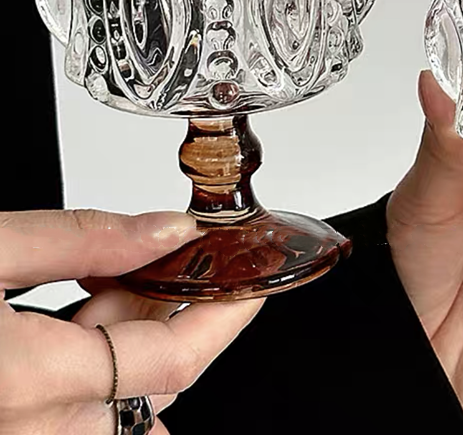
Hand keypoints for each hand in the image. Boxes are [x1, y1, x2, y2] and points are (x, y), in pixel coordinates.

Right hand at [0, 209, 263, 434]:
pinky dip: (99, 370)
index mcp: (28, 381)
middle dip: (175, 320)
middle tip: (155, 266)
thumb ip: (83, 240)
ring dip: (134, 345)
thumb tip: (169, 231)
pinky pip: (85, 418)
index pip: (174, 359)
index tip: (251, 285)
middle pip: (161, 387)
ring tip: (96, 286)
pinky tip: (74, 320)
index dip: (227, 315)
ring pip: (126, 407)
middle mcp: (32, 432)